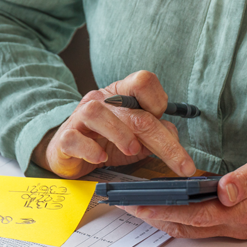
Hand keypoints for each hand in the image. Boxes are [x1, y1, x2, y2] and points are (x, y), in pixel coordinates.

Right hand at [32, 70, 195, 178]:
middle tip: (181, 165)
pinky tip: (100, 158)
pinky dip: (89, 149)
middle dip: (162, 142)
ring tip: (132, 151)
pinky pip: (74, 138)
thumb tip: (174, 136)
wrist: (69, 152)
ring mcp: (80, 117)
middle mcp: (101, 101)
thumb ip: (154, 135)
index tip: (166, 130)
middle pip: (134, 113)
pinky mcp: (65, 138)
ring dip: (120, 134)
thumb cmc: (104, 142)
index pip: (144, 82)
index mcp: (121, 94)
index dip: (158, 102)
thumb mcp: (135, 138)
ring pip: (97, 113)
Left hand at [120, 142, 246, 238]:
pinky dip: (180, 218)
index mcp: (244, 212)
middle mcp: (237, 225)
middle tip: (129, 207)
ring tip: (140, 209)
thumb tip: (222, 190)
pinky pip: (201, 225)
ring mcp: (237, 226)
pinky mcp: (237, 221)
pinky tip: (168, 209)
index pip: (194, 215)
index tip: (140, 205)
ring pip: (192, 229)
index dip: (164, 210)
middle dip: (155, 218)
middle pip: (187, 227)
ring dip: (164, 220)